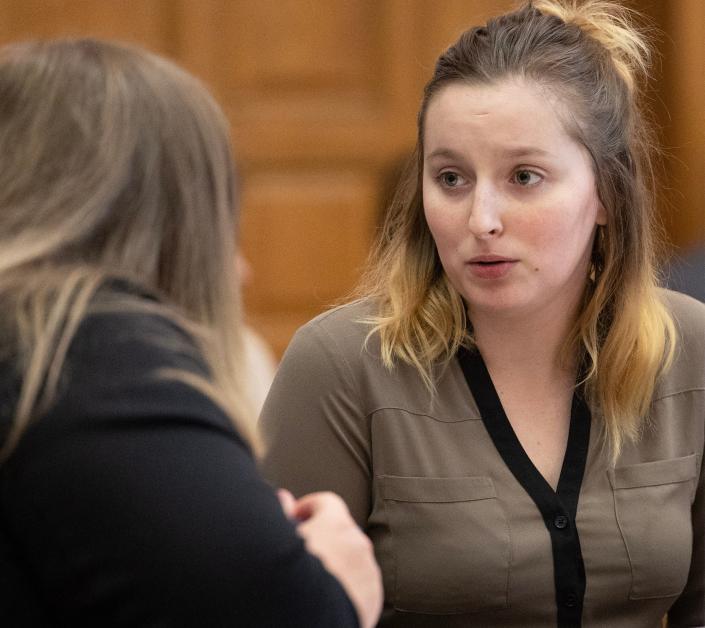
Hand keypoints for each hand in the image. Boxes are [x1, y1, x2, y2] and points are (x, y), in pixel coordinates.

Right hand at [285, 491, 381, 627]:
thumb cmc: (286, 576)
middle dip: (323, 535)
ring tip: (311, 577)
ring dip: (336, 560)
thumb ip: (282, 512)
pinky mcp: (373, 598)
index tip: (294, 517)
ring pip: (353, 556)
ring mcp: (368, 571)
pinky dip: (347, 585)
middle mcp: (357, 542)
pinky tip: (327, 595)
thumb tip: (283, 497)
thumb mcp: (278, 538)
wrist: (305, 620)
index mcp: (335, 523)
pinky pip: (362, 583)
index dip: (308, 507)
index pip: (327, 502)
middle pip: (341, 529)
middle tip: (300, 548)